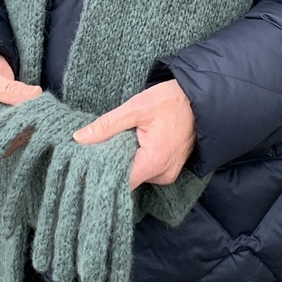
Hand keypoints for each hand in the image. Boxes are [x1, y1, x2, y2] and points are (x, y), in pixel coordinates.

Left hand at [72, 79, 195, 190]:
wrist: (202, 99)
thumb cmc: (171, 101)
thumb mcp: (136, 108)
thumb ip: (107, 125)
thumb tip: (78, 138)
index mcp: (153, 163)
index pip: (118, 181)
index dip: (100, 172)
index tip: (85, 162)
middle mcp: (162, 175)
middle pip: (126, 178)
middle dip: (110, 163)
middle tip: (96, 146)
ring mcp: (168, 174)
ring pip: (136, 173)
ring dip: (124, 159)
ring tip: (117, 141)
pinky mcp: (170, 168)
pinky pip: (147, 169)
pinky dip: (137, 158)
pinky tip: (131, 143)